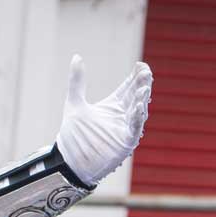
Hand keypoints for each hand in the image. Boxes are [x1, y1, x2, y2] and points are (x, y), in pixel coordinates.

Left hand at [56, 56, 151, 185]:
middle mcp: (122, 116)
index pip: (128, 88)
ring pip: (138, 111)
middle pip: (136, 97)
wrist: (68, 160)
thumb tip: (76, 56)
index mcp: (113, 106)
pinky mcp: (125, 142)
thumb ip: (77, 81)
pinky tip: (138, 106)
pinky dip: (137, 118)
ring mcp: (125, 129)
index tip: (140, 64)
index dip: (135, 77)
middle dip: (142, 85)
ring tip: (145, 87)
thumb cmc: (73, 135)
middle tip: (146, 72)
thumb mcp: (74, 102)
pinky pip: (134, 129)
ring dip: (142, 100)